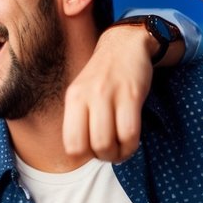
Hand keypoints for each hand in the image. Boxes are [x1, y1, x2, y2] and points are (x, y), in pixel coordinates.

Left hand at [62, 26, 152, 162]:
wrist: (125, 45)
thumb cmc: (103, 76)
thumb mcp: (81, 93)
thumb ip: (79, 118)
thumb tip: (81, 153)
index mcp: (73, 99)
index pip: (70, 144)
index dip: (84, 156)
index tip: (94, 151)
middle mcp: (87, 96)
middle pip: (89, 147)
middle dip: (103, 157)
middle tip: (111, 152)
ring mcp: (108, 95)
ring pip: (108, 143)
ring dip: (118, 155)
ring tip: (122, 149)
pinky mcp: (131, 94)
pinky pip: (129, 133)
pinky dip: (131, 145)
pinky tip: (132, 141)